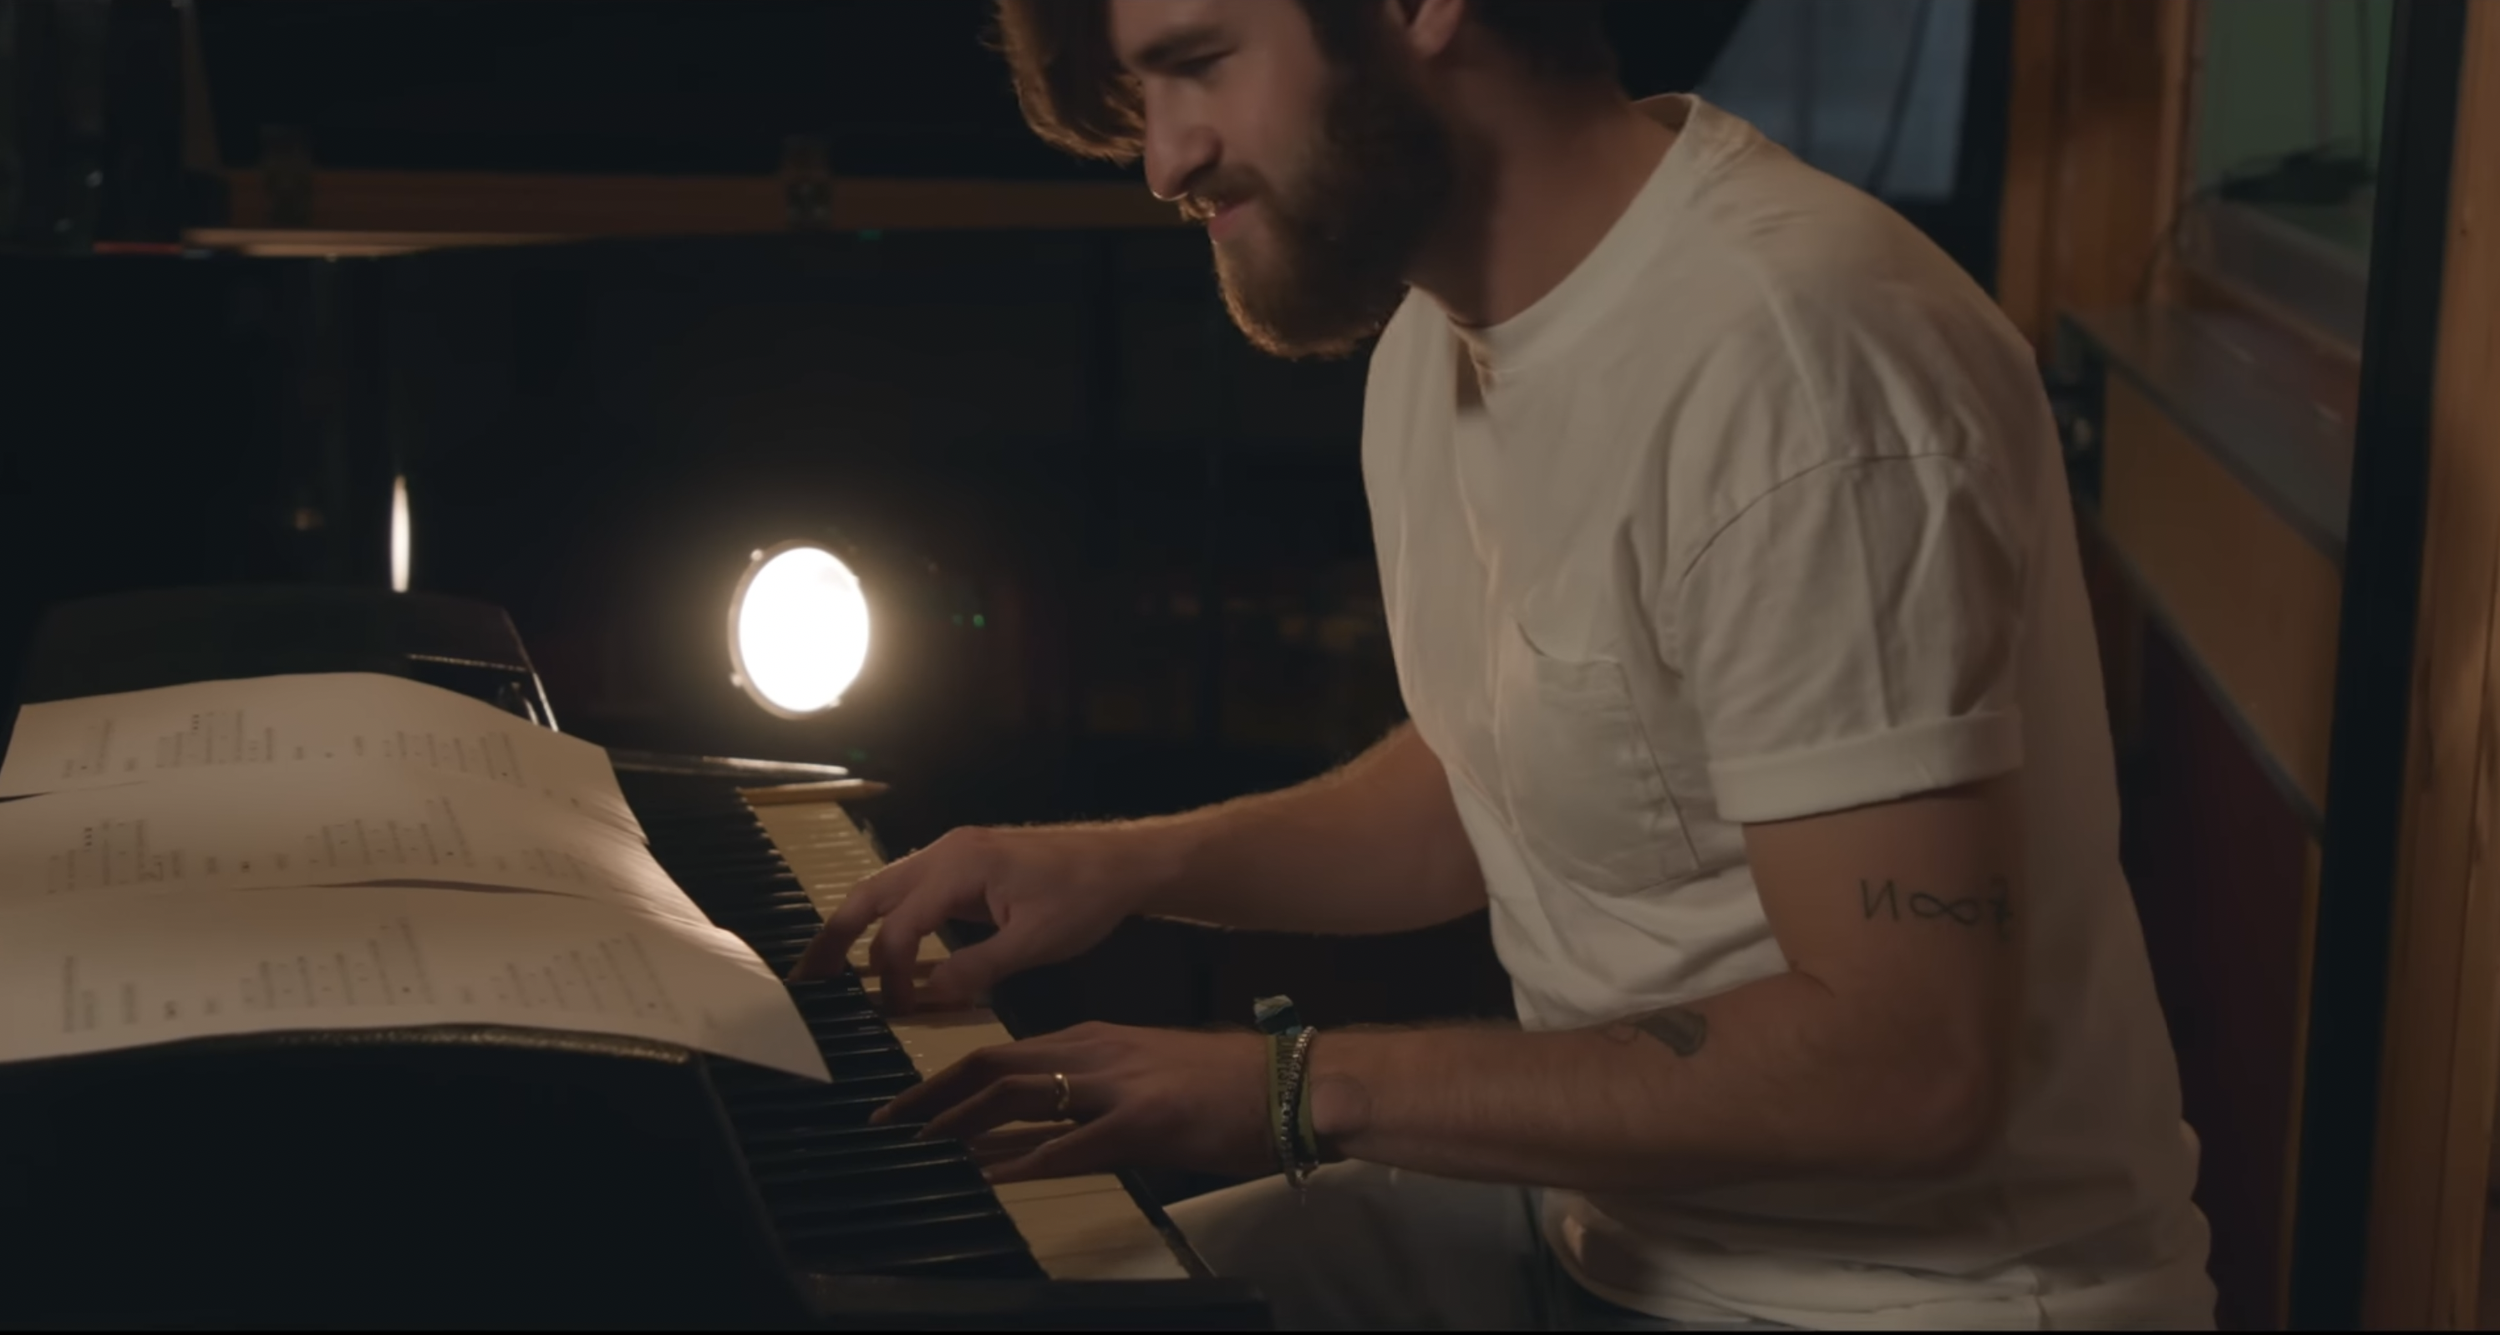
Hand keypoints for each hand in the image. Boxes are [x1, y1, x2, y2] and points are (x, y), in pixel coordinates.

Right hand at [787, 824, 1176, 1012]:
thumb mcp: (1035, 943)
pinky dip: (887, 920)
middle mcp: (947, 852)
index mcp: (959, 865)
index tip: (896, 1011)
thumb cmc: (1085, 897)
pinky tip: (880, 951)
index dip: (889, 973)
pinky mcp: (965, 865)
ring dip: (856, 927)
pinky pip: (911, 892)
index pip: (900, 925)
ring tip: (828, 969)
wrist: (1122, 863)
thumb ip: (977, 970)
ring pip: (886, 890)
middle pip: (870, 894)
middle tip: (806, 981)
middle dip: (835, 937)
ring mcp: (954, 854)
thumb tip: (926, 999)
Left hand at [873, 1022, 1274, 1182]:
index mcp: (1096, 1039)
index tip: (910, 1102)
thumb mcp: (1147, 1075)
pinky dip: (1021, 1159)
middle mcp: (1097, 1052)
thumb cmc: (1228, 1085)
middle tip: (891, 1122)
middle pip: (995, 1063)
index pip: (1003, 1051)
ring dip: (964, 1122)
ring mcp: (1118, 1086)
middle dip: (935, 1093)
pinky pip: (1068, 1144)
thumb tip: (1040, 1124)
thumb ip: (1092, 1093)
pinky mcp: (1143, 1123)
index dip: (949, 1077)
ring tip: (923, 1145)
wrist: (1293, 1084)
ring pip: (1020, 1094)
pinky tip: (990, 1174)